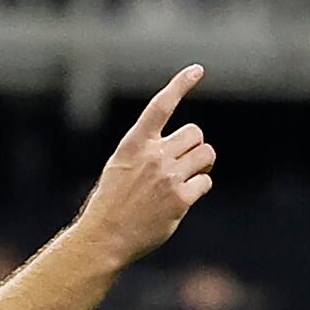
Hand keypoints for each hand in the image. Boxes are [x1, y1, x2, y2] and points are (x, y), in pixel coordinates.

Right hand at [81, 67, 215, 267]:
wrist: (104, 239)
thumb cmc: (110, 204)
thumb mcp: (119, 167)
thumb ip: (147, 151)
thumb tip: (184, 147)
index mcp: (134, 144)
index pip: (161, 105)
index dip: (180, 84)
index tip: (197, 70)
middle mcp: (153, 156)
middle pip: (195, 133)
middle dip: (195, 146)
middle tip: (187, 163)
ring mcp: (168, 177)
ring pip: (206, 154)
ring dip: (202, 165)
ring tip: (189, 178)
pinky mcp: (180, 199)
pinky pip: (205, 182)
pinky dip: (199, 188)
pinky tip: (183, 199)